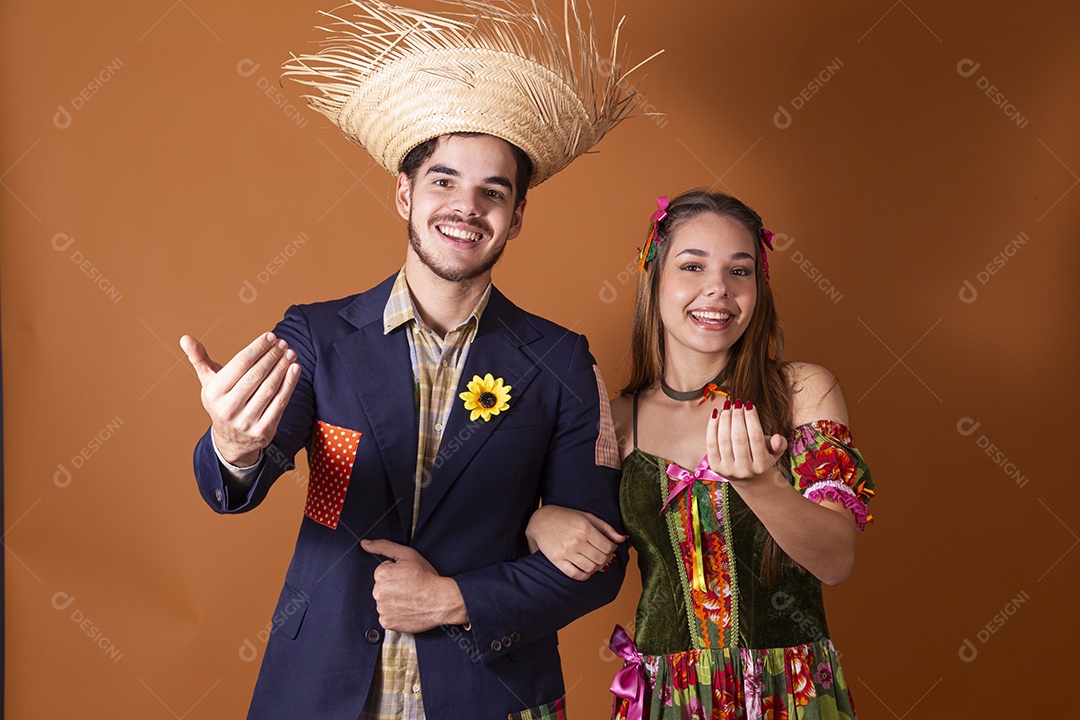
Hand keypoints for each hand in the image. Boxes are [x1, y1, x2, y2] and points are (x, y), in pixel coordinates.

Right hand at [180, 332, 300, 466]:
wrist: (231, 440)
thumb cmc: (222, 401)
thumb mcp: (209, 383)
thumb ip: (200, 359)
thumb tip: (185, 338)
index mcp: (214, 393)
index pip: (240, 365)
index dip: (257, 348)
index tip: (270, 336)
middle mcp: (228, 409)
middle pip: (256, 376)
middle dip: (272, 356)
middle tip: (283, 342)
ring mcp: (246, 421)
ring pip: (269, 388)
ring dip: (282, 368)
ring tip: (290, 353)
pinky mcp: (263, 430)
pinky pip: (280, 403)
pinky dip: (289, 384)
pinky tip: (295, 369)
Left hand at [362, 539, 467, 631]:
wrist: (440, 600)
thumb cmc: (426, 577)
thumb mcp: (407, 554)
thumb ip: (384, 546)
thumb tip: (365, 544)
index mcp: (381, 574)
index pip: (383, 571)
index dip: (396, 572)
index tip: (407, 576)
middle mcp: (378, 592)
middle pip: (382, 587)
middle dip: (393, 586)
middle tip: (409, 587)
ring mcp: (382, 609)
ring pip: (384, 601)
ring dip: (393, 600)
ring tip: (409, 598)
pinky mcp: (387, 622)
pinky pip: (387, 616)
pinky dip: (395, 614)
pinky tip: (406, 608)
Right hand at [525, 505, 626, 580]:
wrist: (540, 520)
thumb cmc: (566, 517)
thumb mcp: (588, 517)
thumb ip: (607, 528)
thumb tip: (623, 539)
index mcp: (586, 528)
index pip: (608, 547)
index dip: (613, 549)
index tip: (610, 547)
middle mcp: (577, 541)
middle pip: (601, 559)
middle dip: (607, 559)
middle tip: (604, 556)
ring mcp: (566, 552)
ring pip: (591, 568)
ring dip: (597, 567)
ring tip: (595, 561)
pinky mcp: (557, 561)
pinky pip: (576, 574)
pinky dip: (585, 575)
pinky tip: (586, 569)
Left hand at [706, 399, 787, 481]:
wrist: (747, 478)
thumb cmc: (762, 458)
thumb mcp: (774, 452)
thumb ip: (779, 444)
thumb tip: (778, 438)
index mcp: (761, 466)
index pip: (756, 437)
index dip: (752, 419)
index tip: (749, 404)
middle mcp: (744, 470)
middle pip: (739, 437)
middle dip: (737, 416)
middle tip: (737, 402)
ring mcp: (728, 469)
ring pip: (724, 439)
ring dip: (724, 419)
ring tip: (727, 405)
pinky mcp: (714, 466)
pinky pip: (711, 443)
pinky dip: (712, 426)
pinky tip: (716, 414)